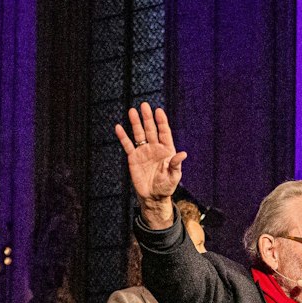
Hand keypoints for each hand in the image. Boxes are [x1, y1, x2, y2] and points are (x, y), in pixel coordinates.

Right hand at [113, 102, 185, 229]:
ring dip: (135, 123)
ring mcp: (143, 151)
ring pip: (139, 134)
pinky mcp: (133, 158)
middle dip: (147, 118)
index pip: (164, 132)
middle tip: (144, 105)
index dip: (161, 122)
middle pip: (150, 129)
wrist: (153, 197)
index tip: (158, 111)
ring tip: (132, 111)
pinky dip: (123, 136)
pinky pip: (127, 145)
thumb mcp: (174, 176)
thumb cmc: (166, 186)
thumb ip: (176, 164)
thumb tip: (183, 154)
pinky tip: (119, 127)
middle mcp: (154, 148)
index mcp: (166, 150)